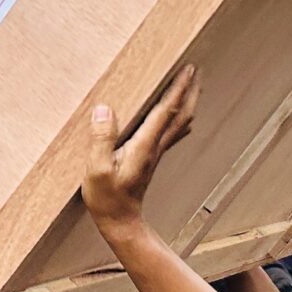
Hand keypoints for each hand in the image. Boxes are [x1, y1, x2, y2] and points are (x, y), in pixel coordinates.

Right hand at [82, 66, 198, 234]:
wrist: (121, 223)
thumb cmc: (107, 199)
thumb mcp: (96, 170)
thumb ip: (101, 139)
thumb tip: (104, 109)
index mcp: (144, 146)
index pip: (166, 111)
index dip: (178, 88)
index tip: (187, 68)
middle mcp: (155, 147)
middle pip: (181, 114)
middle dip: (190, 90)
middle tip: (196, 69)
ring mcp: (155, 154)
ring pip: (180, 123)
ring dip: (188, 102)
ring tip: (192, 85)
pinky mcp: (151, 159)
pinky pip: (173, 133)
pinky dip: (180, 118)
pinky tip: (182, 117)